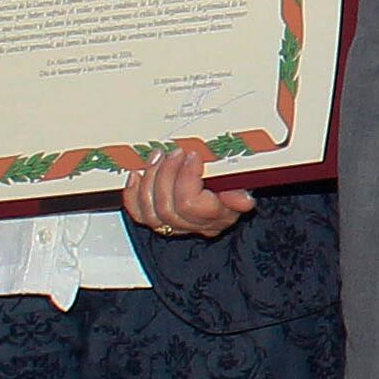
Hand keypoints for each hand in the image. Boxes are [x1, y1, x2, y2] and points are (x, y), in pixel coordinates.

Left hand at [119, 138, 255, 238]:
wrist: (226, 194)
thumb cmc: (235, 184)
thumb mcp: (245, 183)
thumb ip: (241, 191)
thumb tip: (242, 200)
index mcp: (218, 217)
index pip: (191, 205)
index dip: (185, 178)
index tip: (192, 156)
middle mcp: (194, 225)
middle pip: (168, 207)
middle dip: (167, 174)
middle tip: (175, 153)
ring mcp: (174, 225)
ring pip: (150, 212)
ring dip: (151, 180)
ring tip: (158, 157)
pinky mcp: (157, 220)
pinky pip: (138, 214)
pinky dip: (133, 194)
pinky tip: (137, 176)